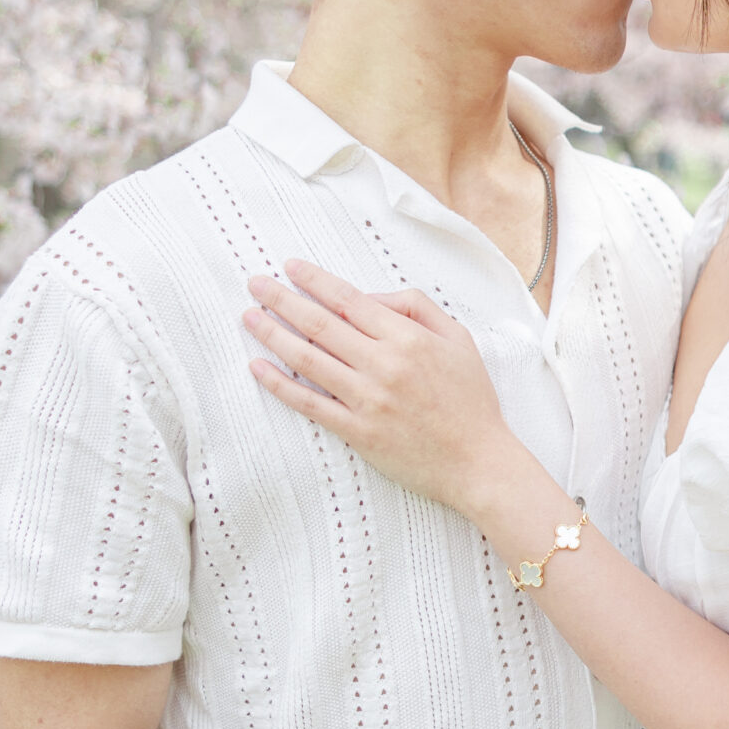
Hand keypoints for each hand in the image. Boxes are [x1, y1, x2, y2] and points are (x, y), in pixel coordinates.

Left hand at [243, 263, 510, 515]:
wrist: (479, 462)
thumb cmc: (470, 400)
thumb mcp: (458, 338)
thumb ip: (416, 307)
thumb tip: (370, 296)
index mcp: (408, 338)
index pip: (349, 300)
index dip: (315, 280)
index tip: (290, 267)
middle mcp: (384, 365)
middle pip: (320, 323)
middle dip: (282, 299)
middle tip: (254, 283)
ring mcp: (368, 400)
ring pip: (308, 359)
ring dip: (272, 335)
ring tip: (249, 317)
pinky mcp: (358, 432)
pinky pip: (310, 404)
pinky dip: (280, 385)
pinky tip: (258, 368)